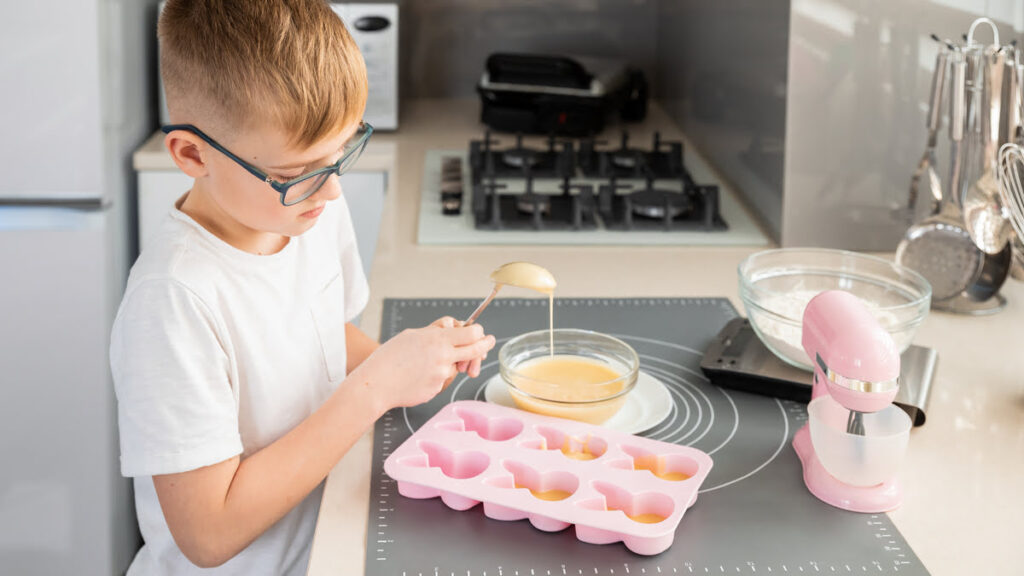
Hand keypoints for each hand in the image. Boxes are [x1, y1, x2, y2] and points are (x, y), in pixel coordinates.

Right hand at [351, 318, 494, 410]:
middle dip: (484, 345)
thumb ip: (435, 333)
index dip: (478, 332)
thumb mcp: (412, 335)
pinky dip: (434, 378)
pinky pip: (441, 381)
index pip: (471, 333)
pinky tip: (417, 377)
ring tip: (423, 364)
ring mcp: (441, 376)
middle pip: (475, 350)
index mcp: (438, 340)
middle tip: (489, 341)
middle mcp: (444, 357)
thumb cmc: (388, 358)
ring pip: (454, 368)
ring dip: (448, 364)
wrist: (376, 384)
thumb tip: (451, 329)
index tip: (480, 332)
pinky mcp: (436, 390)